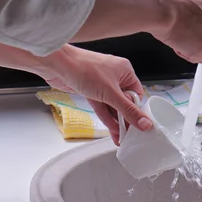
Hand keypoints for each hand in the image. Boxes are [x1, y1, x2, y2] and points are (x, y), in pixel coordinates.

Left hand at [35, 45, 152, 144]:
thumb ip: (128, 110)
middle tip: (130, 134)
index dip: (137, 110)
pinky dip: (106, 117)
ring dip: (115, 121)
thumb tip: (145, 123)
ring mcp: (102, 83)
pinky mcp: (90, 90)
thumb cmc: (84, 68)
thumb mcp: (111, 93)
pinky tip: (111, 129)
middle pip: (124, 101)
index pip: (136, 94)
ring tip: (121, 136)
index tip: (139, 125)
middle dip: (125, 119)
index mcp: (125, 71)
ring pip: (112, 105)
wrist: (57, 65)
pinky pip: (101, 106)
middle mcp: (115, 76)